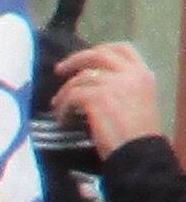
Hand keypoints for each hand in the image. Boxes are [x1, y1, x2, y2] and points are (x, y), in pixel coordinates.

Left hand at [55, 43, 163, 157]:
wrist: (138, 153)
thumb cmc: (135, 136)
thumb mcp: (136, 103)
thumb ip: (121, 88)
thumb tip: (91, 82)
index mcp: (142, 74)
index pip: (123, 49)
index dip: (101, 50)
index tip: (85, 59)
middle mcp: (130, 74)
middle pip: (98, 55)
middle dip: (76, 60)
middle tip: (59, 70)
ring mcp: (113, 84)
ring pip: (80, 78)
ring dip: (65, 92)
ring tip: (58, 107)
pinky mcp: (97, 97)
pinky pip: (72, 96)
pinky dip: (63, 108)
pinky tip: (62, 120)